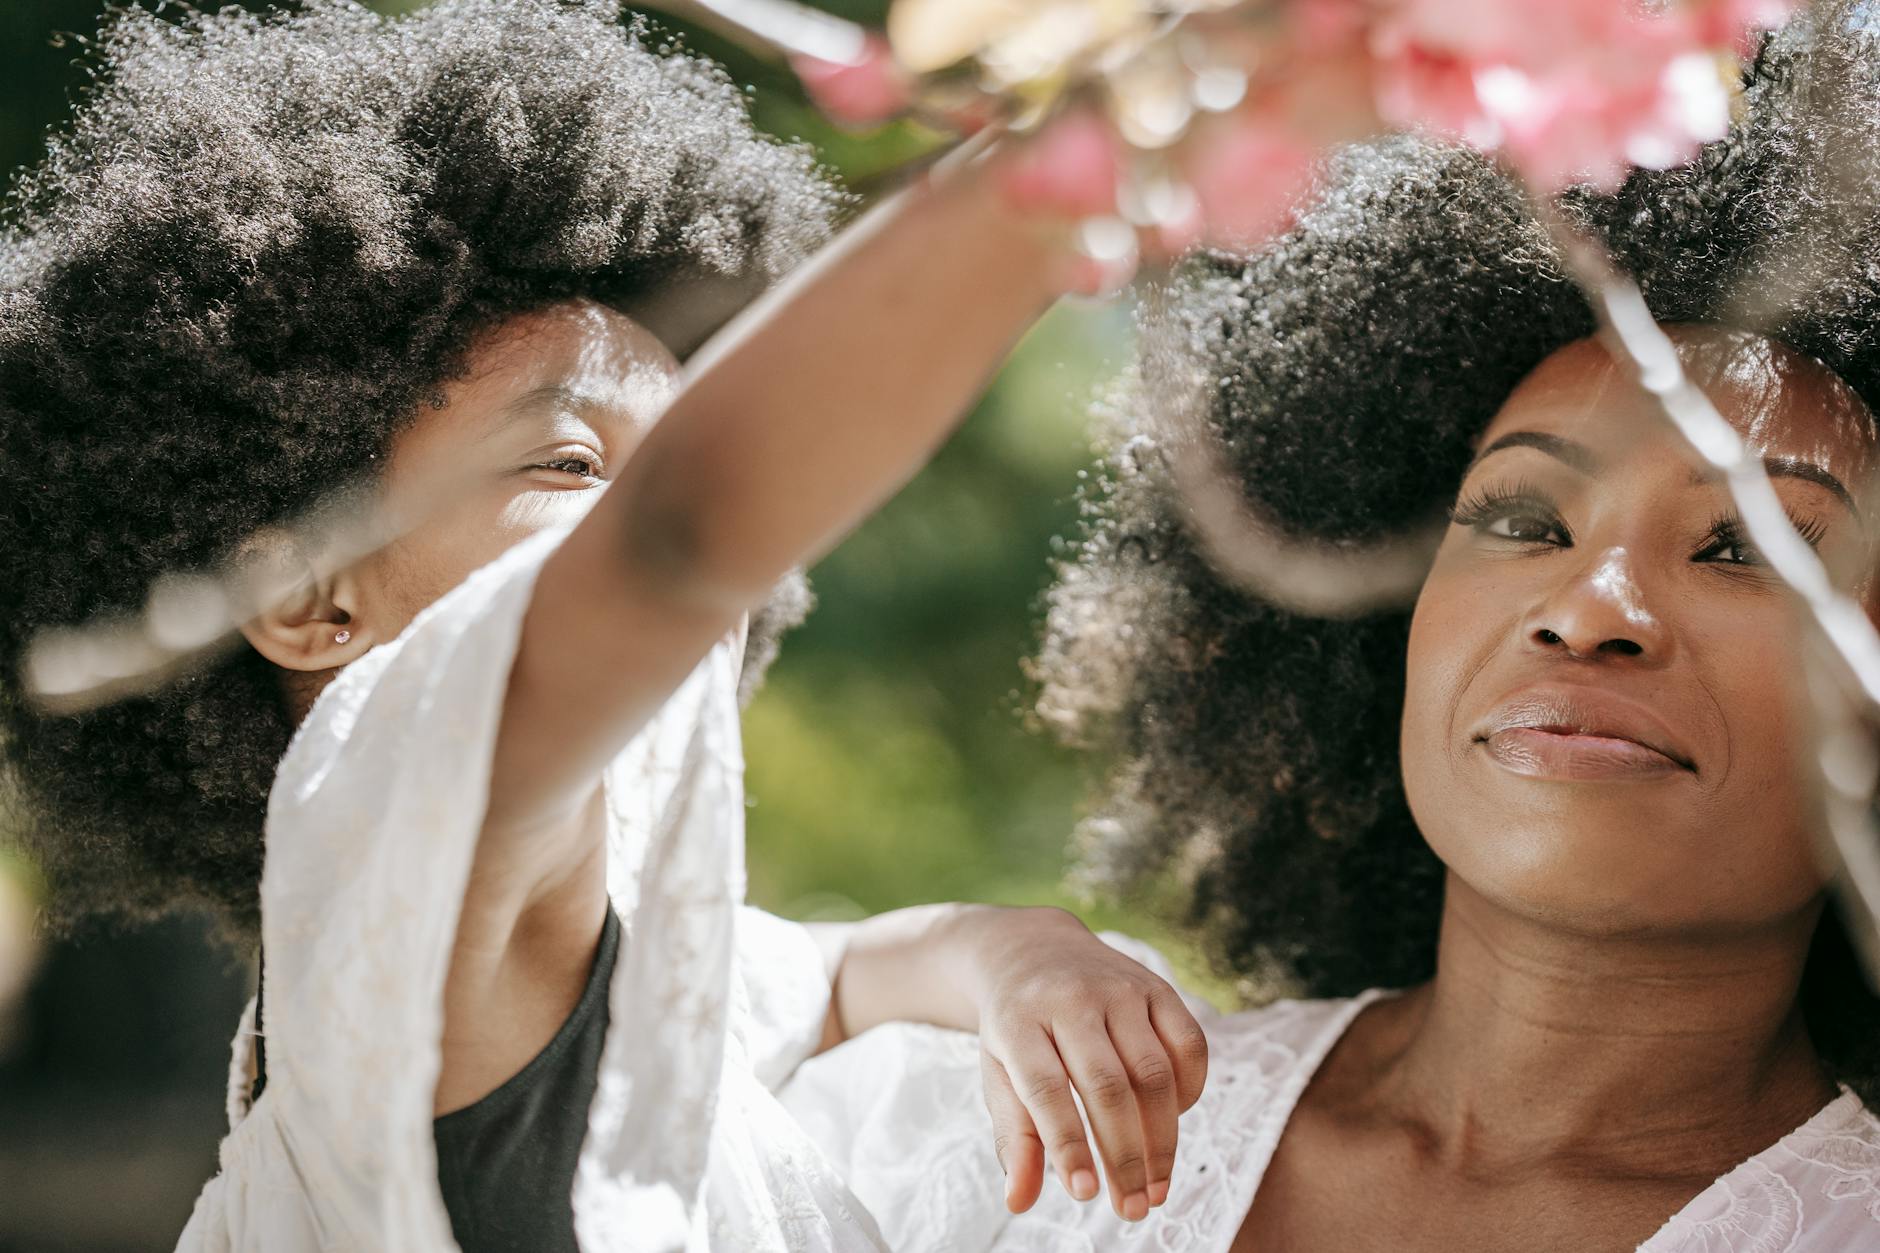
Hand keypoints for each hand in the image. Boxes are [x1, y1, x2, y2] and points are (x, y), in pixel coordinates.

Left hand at [960, 907, 1209, 1221]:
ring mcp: (1118, 988)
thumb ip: (1014, 1137)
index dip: (1068, 1145)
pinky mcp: (1156, 985)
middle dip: (1125, 1156)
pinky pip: (1189, 1043)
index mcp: (1018, 1021)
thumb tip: (1019, 1202)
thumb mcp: (999, 1075)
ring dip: (1162, 1138)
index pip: (1046, 1089)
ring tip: (1157, 1187)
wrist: (1033, 950)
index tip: (1085, 1194)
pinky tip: (1175, 1123)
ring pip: (1153, 1071)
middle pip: (1107, 1086)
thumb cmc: (1015, 1029)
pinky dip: (1190, 1091)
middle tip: (1133, 1209)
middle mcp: (1070, 999)